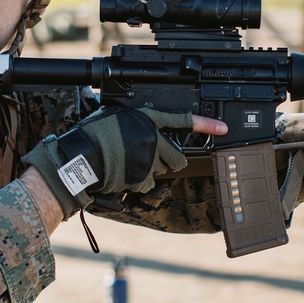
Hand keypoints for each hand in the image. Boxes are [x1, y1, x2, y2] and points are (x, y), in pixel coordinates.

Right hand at [24, 109, 227, 218]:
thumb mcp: (116, 117)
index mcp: (148, 120)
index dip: (207, 125)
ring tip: (127, 164)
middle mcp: (153, 139)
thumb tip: (142, 129)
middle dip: (169, 160)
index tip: (223, 129)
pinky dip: (137, 183)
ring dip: (149, 171)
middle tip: (151, 158)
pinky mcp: (141, 178)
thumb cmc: (93, 134)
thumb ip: (135, 122)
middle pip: (177, 157)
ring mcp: (149, 161)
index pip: (183, 120)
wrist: (80, 156)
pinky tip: (123, 175)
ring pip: (160, 172)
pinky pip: (147, 184)